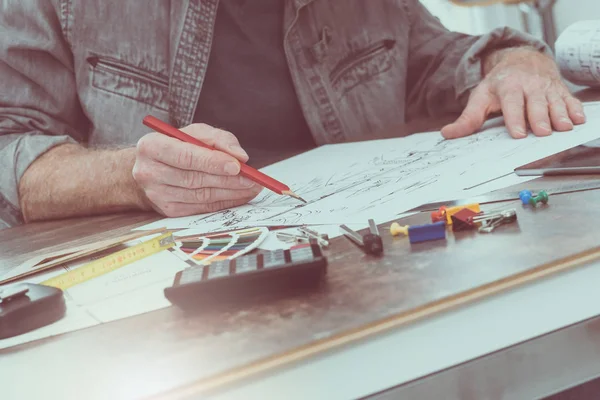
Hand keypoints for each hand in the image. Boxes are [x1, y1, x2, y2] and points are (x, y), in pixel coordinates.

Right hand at [133, 123, 261, 216]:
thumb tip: (240, 156)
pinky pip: (202, 207)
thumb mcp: (193, 133)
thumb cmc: (176, 147)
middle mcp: (150, 172)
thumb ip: (218, 139)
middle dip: (228, 180)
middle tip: (253, 179)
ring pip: (201, 196)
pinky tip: (239, 195)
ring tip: (251, 187)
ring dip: (231, 193)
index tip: (237, 165)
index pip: (186, 156)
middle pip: (195, 179)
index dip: (213, 162)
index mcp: (152, 147)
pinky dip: (224, 202)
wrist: (150, 169)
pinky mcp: (169, 210)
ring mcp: (157, 195)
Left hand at [441, 46, 586, 138]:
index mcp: (508, 87)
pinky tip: (578, 120)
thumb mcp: (480, 97)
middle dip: (539, 118)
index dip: (515, 118)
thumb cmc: (499, 84)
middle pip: (536, 103)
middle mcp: (529, 85)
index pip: (512, 103)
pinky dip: (575, 109)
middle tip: (542, 132)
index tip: (518, 133)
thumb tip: (447, 134)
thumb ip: (467, 118)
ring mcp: (546, 87)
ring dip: (560, 115)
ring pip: (554, 102)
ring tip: (563, 128)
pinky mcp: (559, 90)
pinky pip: (569, 99)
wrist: (522, 59)